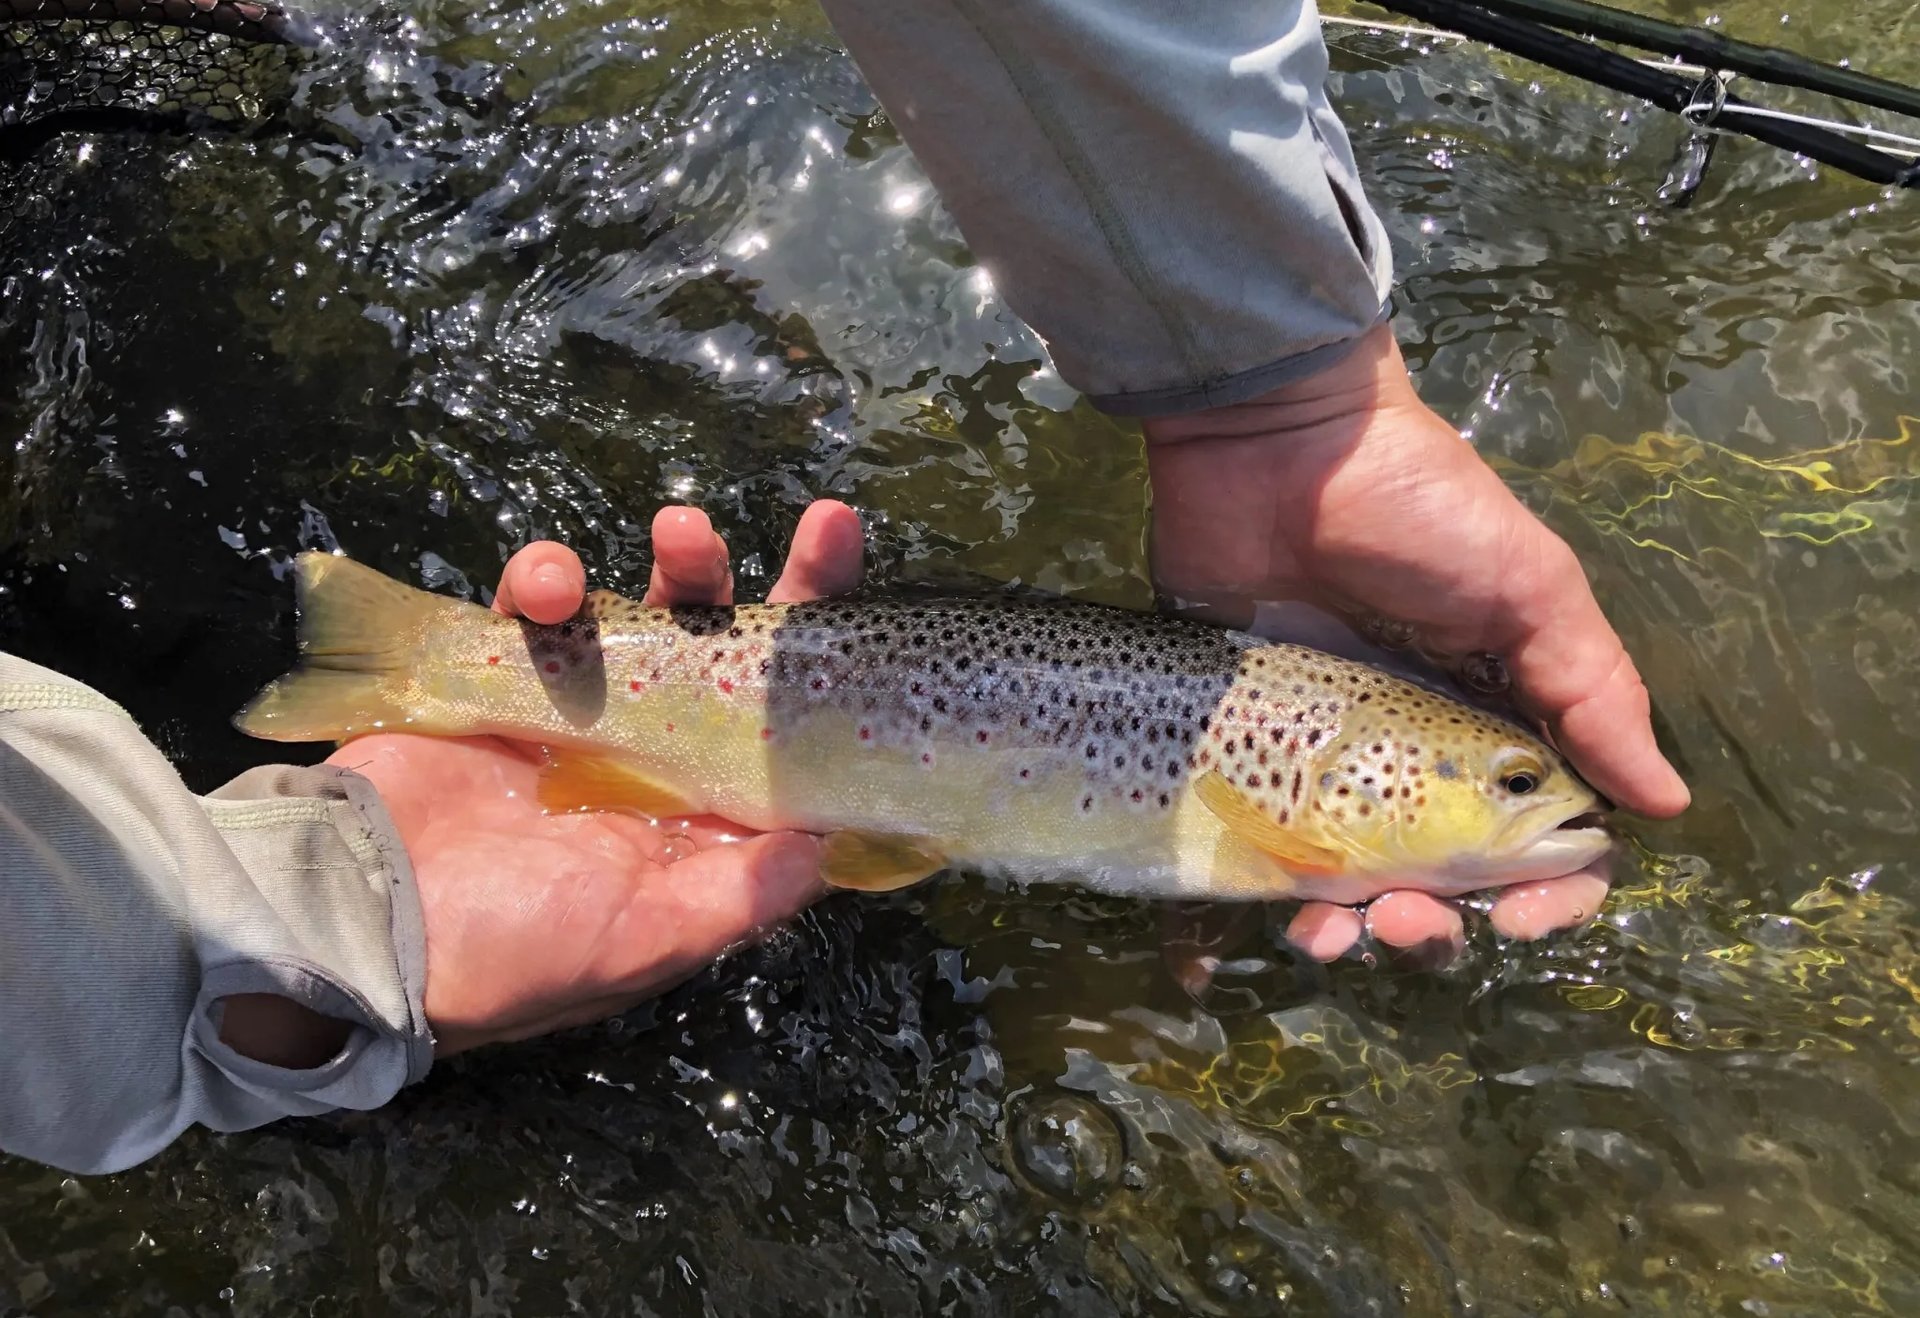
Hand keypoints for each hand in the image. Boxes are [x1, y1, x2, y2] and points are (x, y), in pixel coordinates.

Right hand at [322, 502, 864, 1057]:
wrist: (355, 928)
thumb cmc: (508, 952)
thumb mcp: (639, 941)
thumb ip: (734, 897)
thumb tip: (828, 852)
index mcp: (702, 815)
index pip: (787, 727)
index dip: (835, 666)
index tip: (882, 616)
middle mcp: (657, 755)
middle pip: (742, 652)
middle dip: (791, 588)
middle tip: (827, 525)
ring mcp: (582, 713)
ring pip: (652, 613)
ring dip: (680, 563)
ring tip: (680, 532)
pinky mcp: (504, 680)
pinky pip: (534, 611)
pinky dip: (543, 582)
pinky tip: (544, 585)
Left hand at [1144, 325, 1688, 965]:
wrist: (1270, 446)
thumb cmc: (1415, 508)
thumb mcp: (1527, 586)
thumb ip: (1590, 690)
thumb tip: (1664, 804)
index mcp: (1488, 724)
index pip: (1536, 840)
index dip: (1544, 893)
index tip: (1519, 916)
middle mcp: (1406, 755)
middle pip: (1433, 882)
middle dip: (1430, 927)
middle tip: (1401, 924)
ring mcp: (1315, 756)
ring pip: (1337, 883)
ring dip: (1344, 931)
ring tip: (1324, 935)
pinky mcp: (1234, 747)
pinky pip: (1241, 847)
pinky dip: (1245, 905)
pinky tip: (1240, 938)